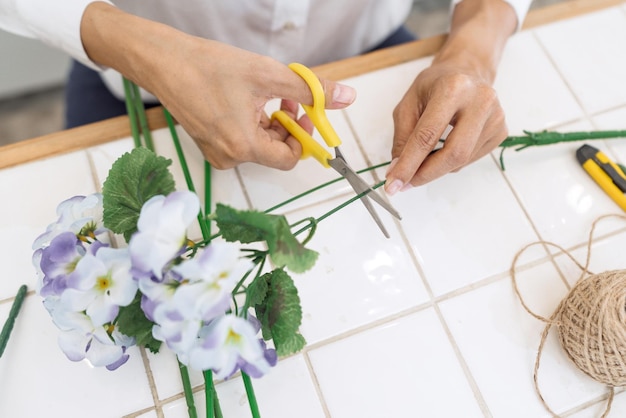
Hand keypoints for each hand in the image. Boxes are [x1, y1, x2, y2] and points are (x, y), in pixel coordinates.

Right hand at [80, 2, 355, 169]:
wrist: (165, 61)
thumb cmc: (211, 67)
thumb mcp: (270, 75)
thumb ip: (311, 90)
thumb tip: (345, 97)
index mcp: (243, 146)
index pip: (289, 159)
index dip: (304, 136)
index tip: (306, 112)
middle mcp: (229, 157)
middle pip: (275, 151)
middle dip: (288, 125)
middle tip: (288, 96)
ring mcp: (216, 152)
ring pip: (259, 145)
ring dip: (271, 122)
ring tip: (265, 93)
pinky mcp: (208, 144)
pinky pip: (241, 140)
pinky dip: (252, 123)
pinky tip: (246, 99)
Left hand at [384, 0, 517, 194]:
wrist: (467, 70)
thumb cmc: (435, 86)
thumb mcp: (408, 103)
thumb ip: (401, 137)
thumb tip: (397, 170)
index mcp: (453, 88)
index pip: (427, 136)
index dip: (408, 164)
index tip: (393, 184)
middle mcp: (480, 101)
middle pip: (453, 154)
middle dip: (426, 174)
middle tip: (406, 183)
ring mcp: (496, 117)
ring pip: (461, 161)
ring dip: (436, 168)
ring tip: (424, 158)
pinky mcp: (501, 131)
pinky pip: (470, 160)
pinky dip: (451, 163)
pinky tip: (446, 147)